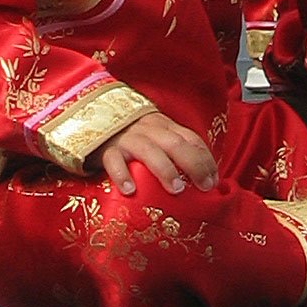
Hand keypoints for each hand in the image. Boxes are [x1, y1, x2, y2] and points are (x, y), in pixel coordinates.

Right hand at [86, 111, 218, 196]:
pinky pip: (113, 161)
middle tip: (204, 186)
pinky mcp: (106, 149)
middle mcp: (149, 129)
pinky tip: (129, 190)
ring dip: (165, 168)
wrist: (91, 115)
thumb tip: (200, 178)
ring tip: (176, 189)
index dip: (205, 158)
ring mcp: (127, 139)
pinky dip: (122, 174)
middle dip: (193, 163)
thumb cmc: (131, 136)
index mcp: (164, 126)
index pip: (190, 138)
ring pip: (149, 150)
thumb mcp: (155, 136)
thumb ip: (173, 150)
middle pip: (175, 143)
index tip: (214, 180)